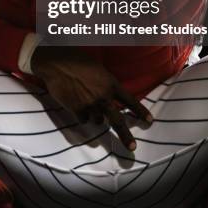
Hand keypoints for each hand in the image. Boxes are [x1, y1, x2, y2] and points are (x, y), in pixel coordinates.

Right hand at [31, 46, 152, 149]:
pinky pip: (83, 119)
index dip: (140, 111)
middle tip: (133, 147)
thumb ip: (106, 83)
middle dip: (126, 136)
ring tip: (88, 104)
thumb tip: (110, 95)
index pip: (130, 100)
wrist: (58, 64)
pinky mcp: (77, 110)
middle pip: (118, 121)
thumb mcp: (99, 69)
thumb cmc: (79, 60)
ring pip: (98, 121)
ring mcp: (90, 105)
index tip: (149, 120)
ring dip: (96, 116)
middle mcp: (103, 97)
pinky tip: (76, 104)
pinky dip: (82, 115)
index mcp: (111, 84)